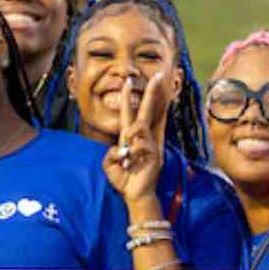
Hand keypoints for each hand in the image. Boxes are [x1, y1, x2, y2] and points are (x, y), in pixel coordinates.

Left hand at [103, 70, 171, 205]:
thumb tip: (121, 147)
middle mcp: (143, 138)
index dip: (131, 98)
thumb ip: (111, 153)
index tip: (130, 82)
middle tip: (158, 76)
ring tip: (128, 161)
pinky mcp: (155, 153)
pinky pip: (137, 145)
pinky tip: (132, 166)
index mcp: (131, 138)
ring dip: (128, 144)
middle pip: (146, 111)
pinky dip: (130, 156)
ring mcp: (150, 144)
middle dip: (151, 93)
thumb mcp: (110, 164)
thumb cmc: (124, 179)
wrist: (135, 194)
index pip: (131, 114)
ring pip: (136, 128)